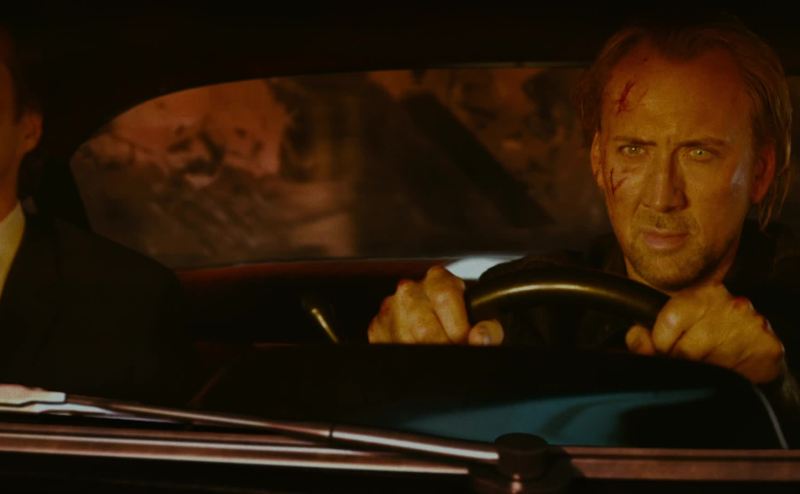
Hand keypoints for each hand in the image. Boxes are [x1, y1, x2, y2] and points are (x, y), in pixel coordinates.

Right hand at [368, 265, 503, 344]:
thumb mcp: (485, 318)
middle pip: (423, 326)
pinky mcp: (378, 329)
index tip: (467, 342)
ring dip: (426, 355)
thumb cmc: (465, 318)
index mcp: (438, 279)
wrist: (447, 322)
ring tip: (440, 357)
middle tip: (454, 354)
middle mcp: (410, 290)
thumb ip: (490, 327)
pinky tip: (422, 354)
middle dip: (442, 346)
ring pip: (406, 342)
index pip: (444, 298)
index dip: (458, 327)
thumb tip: (480, 338)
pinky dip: (408, 358)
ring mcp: (391, 309)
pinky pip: (390, 348)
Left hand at [625, 284, 784, 383]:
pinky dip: (726, 379)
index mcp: (700, 294)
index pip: (669, 319)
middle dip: (680, 361)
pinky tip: (727, 368)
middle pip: (686, 349)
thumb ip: (644, 336)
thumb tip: (636, 339)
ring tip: (709, 363)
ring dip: (703, 372)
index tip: (666, 348)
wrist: (751, 346)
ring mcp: (751, 325)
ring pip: (709, 365)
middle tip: (690, 360)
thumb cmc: (704, 336)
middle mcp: (729, 304)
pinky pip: (735, 375)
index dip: (661, 342)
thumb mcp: (671, 329)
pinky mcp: (767, 347)